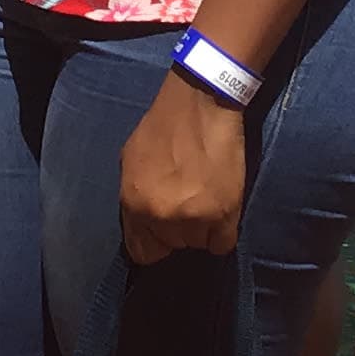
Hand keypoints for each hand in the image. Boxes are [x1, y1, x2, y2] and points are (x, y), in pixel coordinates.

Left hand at [119, 74, 247, 264]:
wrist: (200, 103)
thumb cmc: (163, 127)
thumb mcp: (130, 162)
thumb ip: (135, 196)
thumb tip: (143, 221)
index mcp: (133, 204)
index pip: (142, 253)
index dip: (156, 242)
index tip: (165, 231)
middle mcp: (160, 216)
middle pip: (174, 246)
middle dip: (180, 229)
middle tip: (190, 202)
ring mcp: (193, 217)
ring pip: (199, 243)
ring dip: (204, 228)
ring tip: (208, 198)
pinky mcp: (224, 213)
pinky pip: (223, 243)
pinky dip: (224, 231)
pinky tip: (222, 208)